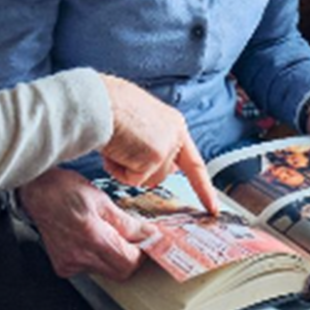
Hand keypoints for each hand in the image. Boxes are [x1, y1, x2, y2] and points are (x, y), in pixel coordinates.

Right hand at [18, 167, 152, 280]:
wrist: (36, 192)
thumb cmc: (65, 191)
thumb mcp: (102, 200)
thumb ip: (127, 223)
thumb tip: (148, 234)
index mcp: (92, 236)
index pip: (129, 262)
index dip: (141, 254)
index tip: (145, 243)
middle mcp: (79, 255)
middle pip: (119, 273)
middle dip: (129, 258)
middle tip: (130, 240)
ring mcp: (69, 263)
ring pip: (105, 272)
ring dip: (112, 257)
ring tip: (104, 235)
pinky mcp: (63, 267)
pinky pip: (89, 270)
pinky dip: (96, 258)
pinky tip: (89, 241)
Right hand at [98, 76, 218, 215]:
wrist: (97, 101)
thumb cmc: (108, 106)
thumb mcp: (140, 121)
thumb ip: (151, 141)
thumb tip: (148, 160)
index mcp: (174, 125)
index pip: (194, 164)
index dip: (202, 187)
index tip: (212, 208)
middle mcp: (176, 136)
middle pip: (162, 175)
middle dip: (139, 171)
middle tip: (120, 151)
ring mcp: (167, 147)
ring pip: (147, 180)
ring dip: (126, 169)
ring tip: (115, 146)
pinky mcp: (155, 157)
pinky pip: (133, 179)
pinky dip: (118, 170)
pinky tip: (113, 151)